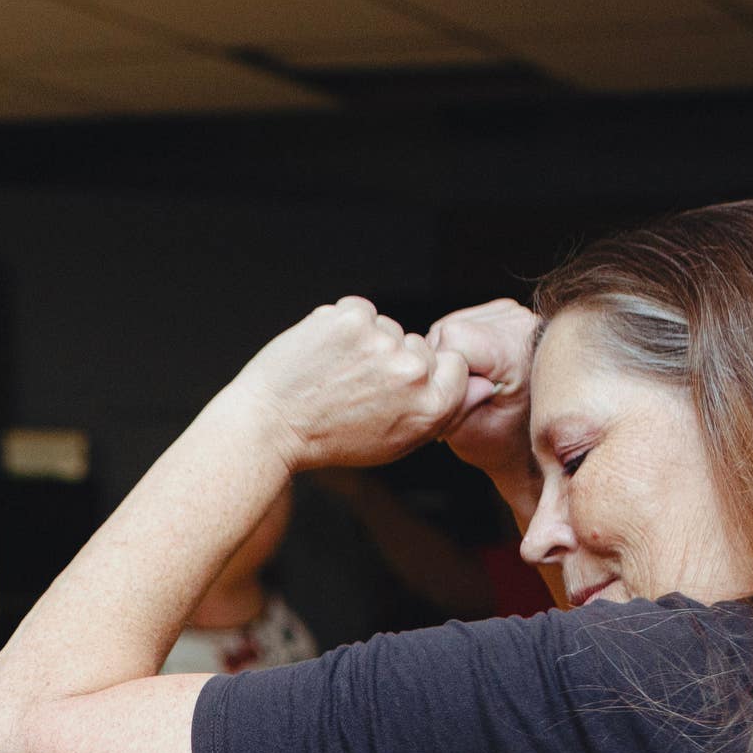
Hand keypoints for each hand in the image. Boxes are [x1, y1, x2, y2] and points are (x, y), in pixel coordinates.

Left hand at [226, 297, 488, 473]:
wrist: (270, 426)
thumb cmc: (328, 439)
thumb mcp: (395, 441)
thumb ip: (442, 411)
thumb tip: (482, 385)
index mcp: (431, 406)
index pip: (454, 365)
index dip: (424, 375)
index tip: (393, 388)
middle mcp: (412, 372)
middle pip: (419, 345)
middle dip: (392, 360)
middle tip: (354, 388)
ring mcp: (381, 341)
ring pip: (388, 327)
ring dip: (365, 343)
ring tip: (334, 375)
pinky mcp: (351, 318)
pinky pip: (360, 310)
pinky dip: (341, 326)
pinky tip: (323, 355)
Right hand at [427, 298, 540, 481]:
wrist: (534, 437)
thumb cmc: (503, 440)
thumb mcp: (469, 432)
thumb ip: (450, 400)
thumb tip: (437, 366)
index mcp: (517, 352)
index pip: (453, 336)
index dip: (442, 367)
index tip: (452, 395)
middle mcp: (523, 324)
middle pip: (451, 328)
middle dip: (445, 362)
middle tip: (461, 394)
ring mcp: (517, 314)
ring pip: (452, 324)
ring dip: (450, 355)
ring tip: (471, 384)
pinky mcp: (507, 312)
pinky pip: (461, 322)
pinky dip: (459, 348)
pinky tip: (476, 370)